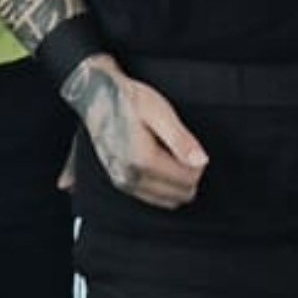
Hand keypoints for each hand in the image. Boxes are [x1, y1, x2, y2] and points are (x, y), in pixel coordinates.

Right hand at [63, 54, 207, 209]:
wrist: (95, 97)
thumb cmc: (128, 100)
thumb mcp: (159, 112)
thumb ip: (181, 139)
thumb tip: (201, 161)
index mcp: (143, 160)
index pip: (188, 179)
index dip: (197, 163)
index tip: (190, 145)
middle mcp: (131, 177)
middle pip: (179, 194)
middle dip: (187, 174)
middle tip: (181, 149)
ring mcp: (123, 182)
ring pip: (167, 200)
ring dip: (176, 182)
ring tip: (169, 154)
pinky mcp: (119, 182)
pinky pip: (153, 198)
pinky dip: (163, 186)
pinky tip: (159, 164)